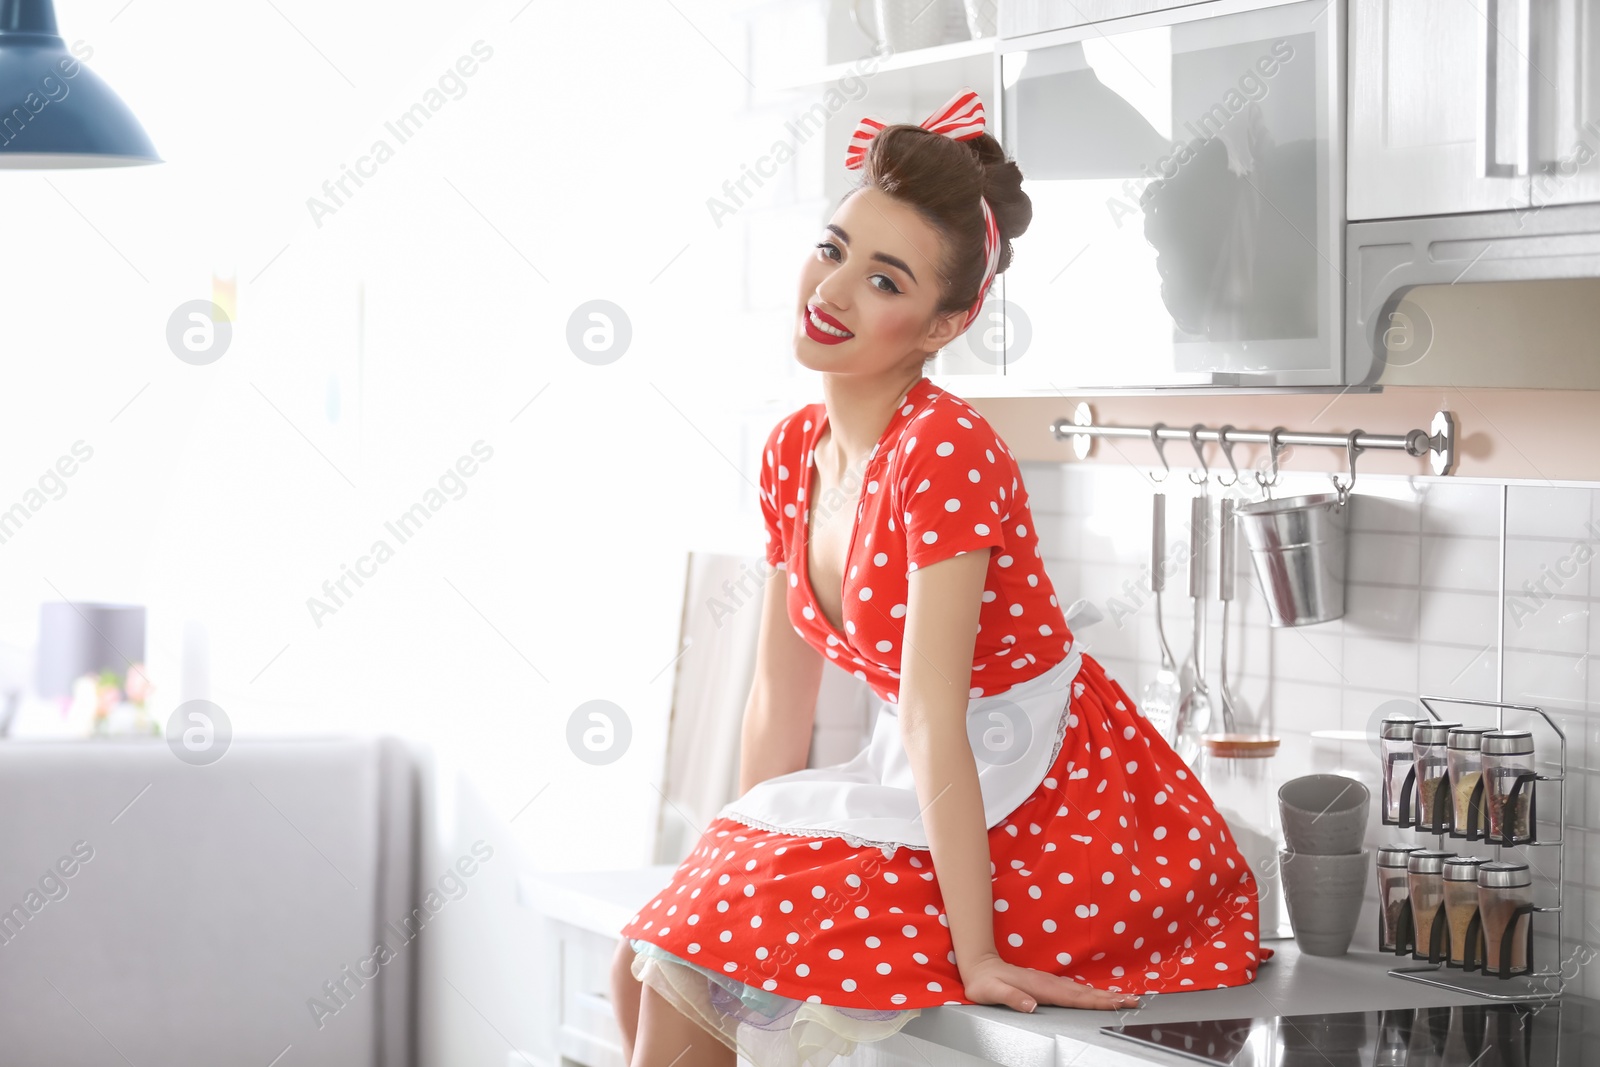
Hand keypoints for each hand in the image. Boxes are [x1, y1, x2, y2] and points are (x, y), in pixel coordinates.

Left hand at [961, 952, 1140, 1012]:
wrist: (979, 965)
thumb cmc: (985, 982)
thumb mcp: (993, 992)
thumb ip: (1012, 998)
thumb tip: (1031, 1006)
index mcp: (1041, 987)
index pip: (1075, 997)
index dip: (1098, 1001)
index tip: (1118, 1002)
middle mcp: (1048, 983)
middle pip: (1085, 993)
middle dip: (1111, 997)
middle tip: (1134, 1000)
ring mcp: (1049, 982)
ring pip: (1082, 990)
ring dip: (1104, 995)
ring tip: (1123, 998)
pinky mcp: (1046, 984)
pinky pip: (1074, 990)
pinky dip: (1090, 994)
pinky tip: (1097, 997)